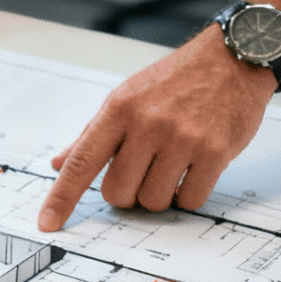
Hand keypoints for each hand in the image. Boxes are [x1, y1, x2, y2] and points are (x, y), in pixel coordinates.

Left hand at [37, 28, 276, 230]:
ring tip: (169, 167)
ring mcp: (182, 139)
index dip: (62, 198)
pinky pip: (190, 199)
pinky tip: (193, 170)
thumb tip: (59, 164)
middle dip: (125, 193)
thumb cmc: (175, 79)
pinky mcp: (215, 152)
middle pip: (117, 192)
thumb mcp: (126, 96)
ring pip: (153, 200)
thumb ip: (92, 134)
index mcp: (118, 110)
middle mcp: (147, 124)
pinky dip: (188, 194)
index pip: (81, 162)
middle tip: (140, 173)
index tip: (48, 223)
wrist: (232, 58)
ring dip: (158, 194)